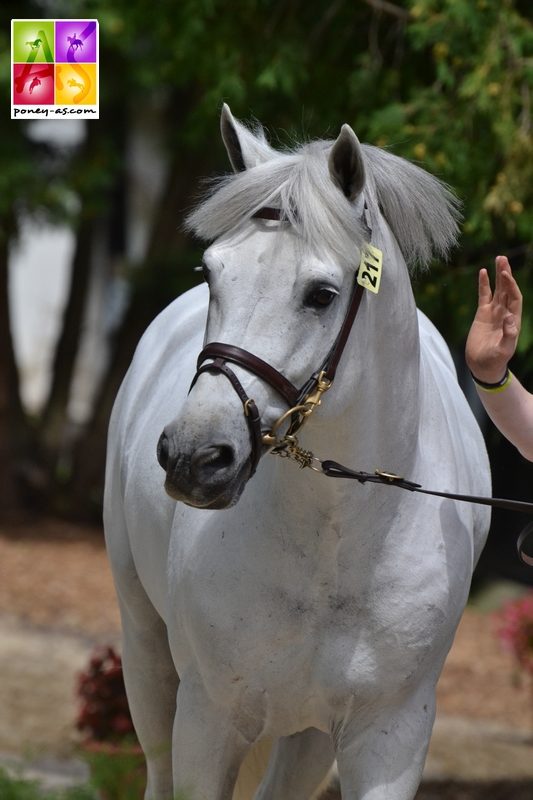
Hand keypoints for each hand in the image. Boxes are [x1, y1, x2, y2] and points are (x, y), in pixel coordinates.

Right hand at [465, 255, 521, 382]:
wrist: (482, 365)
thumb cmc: (495, 360)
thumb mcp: (503, 350)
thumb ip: (509, 335)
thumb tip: (510, 318)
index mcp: (513, 320)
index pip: (514, 297)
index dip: (511, 285)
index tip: (505, 274)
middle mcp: (506, 313)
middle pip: (508, 289)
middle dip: (506, 274)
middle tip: (503, 259)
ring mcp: (494, 313)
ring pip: (498, 290)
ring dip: (498, 275)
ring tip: (499, 259)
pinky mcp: (482, 314)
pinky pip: (484, 296)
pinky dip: (484, 285)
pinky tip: (483, 273)